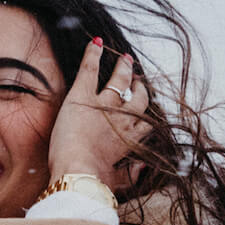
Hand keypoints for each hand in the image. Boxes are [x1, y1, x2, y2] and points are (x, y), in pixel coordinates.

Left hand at [46, 39, 151, 190]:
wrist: (78, 172)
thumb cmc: (96, 181)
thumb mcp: (120, 181)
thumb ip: (133, 174)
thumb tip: (146, 168)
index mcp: (130, 140)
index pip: (146, 123)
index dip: (146, 113)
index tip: (144, 106)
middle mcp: (122, 119)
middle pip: (138, 98)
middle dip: (139, 87)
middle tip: (137, 78)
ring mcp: (103, 104)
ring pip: (118, 81)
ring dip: (122, 69)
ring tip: (125, 59)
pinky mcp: (81, 96)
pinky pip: (90, 69)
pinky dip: (92, 54)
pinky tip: (96, 42)